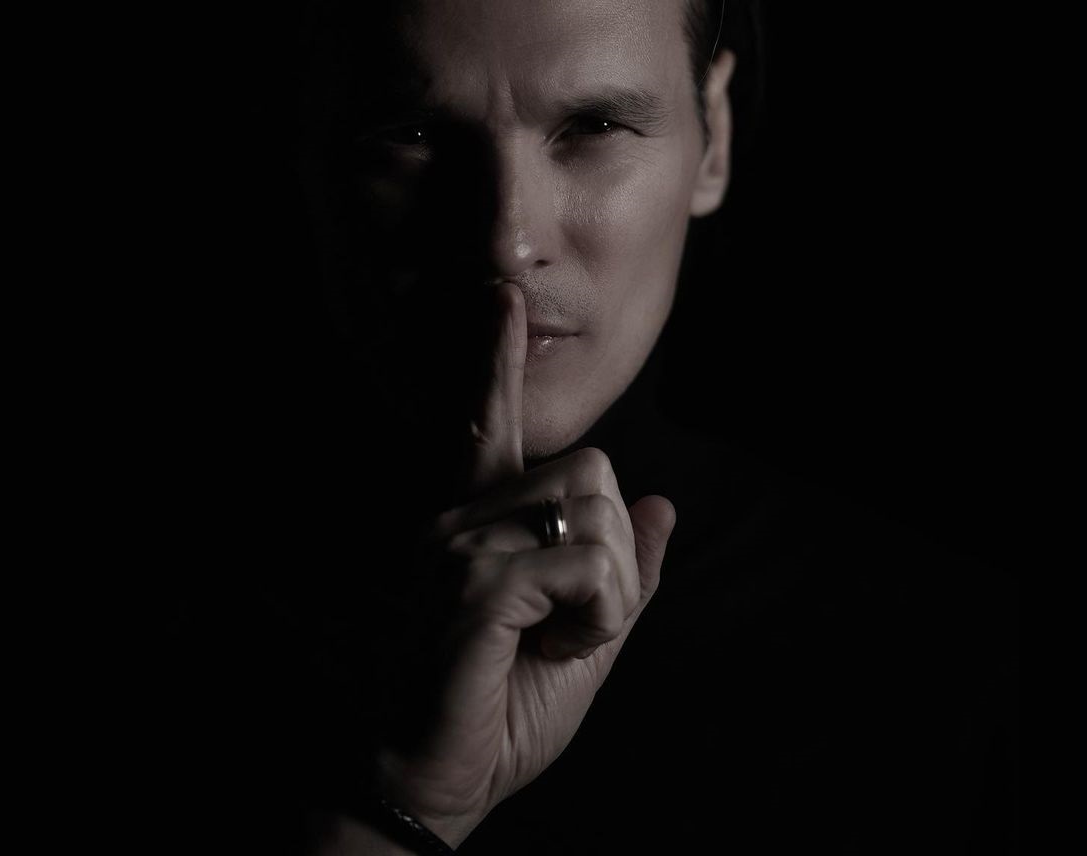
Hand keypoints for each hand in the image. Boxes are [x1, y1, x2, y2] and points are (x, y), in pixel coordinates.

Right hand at [372, 282, 676, 845]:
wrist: (425, 789)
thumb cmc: (493, 719)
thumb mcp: (582, 646)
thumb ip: (621, 576)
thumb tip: (661, 506)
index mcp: (475, 526)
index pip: (491, 424)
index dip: (497, 360)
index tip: (500, 297)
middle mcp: (458, 518)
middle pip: (591, 470)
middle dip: (613, 557)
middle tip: (567, 628)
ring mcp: (459, 544)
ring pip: (594, 512)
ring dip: (607, 594)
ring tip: (552, 643)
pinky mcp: (472, 582)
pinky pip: (588, 565)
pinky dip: (598, 616)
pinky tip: (552, 650)